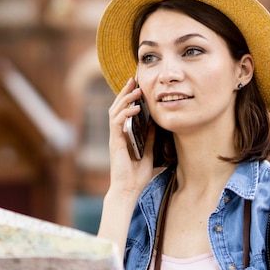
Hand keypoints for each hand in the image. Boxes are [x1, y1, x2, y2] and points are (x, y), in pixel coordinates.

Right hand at [107, 77, 155, 197]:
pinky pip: (117, 123)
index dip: (129, 98)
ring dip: (125, 99)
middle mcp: (117, 134)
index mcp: (124, 136)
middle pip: (117, 107)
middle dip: (125, 92)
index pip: (124, 112)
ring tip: (135, 89)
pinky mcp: (115, 143)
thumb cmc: (136, 176)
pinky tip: (136, 108)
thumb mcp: (148, 153)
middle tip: (134, 79)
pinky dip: (126, 113)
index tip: (138, 86)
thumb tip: (154, 124)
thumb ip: (149, 138)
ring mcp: (115, 138)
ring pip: (115, 112)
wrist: (128, 190)